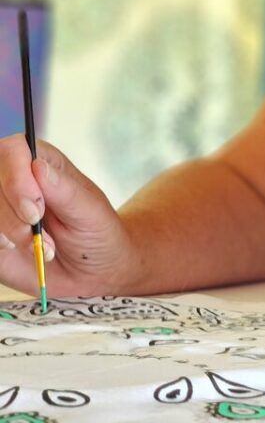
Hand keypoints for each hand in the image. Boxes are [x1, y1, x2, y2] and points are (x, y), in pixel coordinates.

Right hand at [0, 135, 140, 297]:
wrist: (92, 273)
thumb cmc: (97, 234)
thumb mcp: (90, 212)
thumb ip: (65, 190)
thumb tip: (38, 166)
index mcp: (41, 162)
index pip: (12, 149)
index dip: (16, 178)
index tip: (35, 211)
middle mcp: (15, 179)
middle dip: (13, 214)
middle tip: (39, 234)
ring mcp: (1, 205)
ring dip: (11, 234)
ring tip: (42, 248)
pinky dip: (0, 243)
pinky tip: (21, 252)